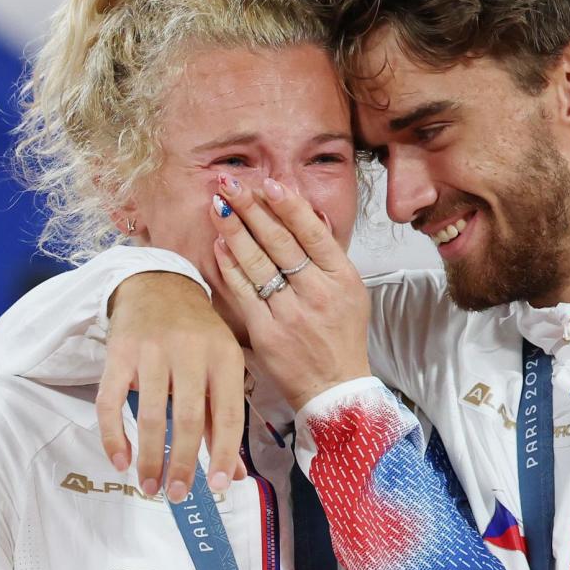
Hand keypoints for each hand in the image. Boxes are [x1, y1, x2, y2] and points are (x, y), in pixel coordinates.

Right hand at [99, 272, 246, 498]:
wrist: (159, 284)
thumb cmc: (198, 334)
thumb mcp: (221, 365)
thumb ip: (223, 418)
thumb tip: (235, 473)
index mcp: (224, 357)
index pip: (228, 414)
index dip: (226, 453)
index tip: (220, 486)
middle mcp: (190, 352)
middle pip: (188, 418)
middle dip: (183, 463)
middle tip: (178, 495)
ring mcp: (152, 351)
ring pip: (150, 414)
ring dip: (149, 457)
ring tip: (150, 486)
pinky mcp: (119, 352)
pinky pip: (110, 401)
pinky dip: (114, 435)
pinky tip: (121, 460)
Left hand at [209, 176, 370, 410]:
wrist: (335, 387)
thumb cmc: (341, 335)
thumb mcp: (350, 290)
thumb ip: (328, 254)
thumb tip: (309, 212)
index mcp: (342, 278)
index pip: (313, 233)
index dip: (289, 206)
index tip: (269, 183)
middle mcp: (318, 293)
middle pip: (280, 242)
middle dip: (251, 208)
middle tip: (230, 182)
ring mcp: (291, 313)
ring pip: (257, 263)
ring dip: (234, 230)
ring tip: (218, 204)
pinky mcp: (267, 332)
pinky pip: (244, 292)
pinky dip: (230, 266)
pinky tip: (219, 245)